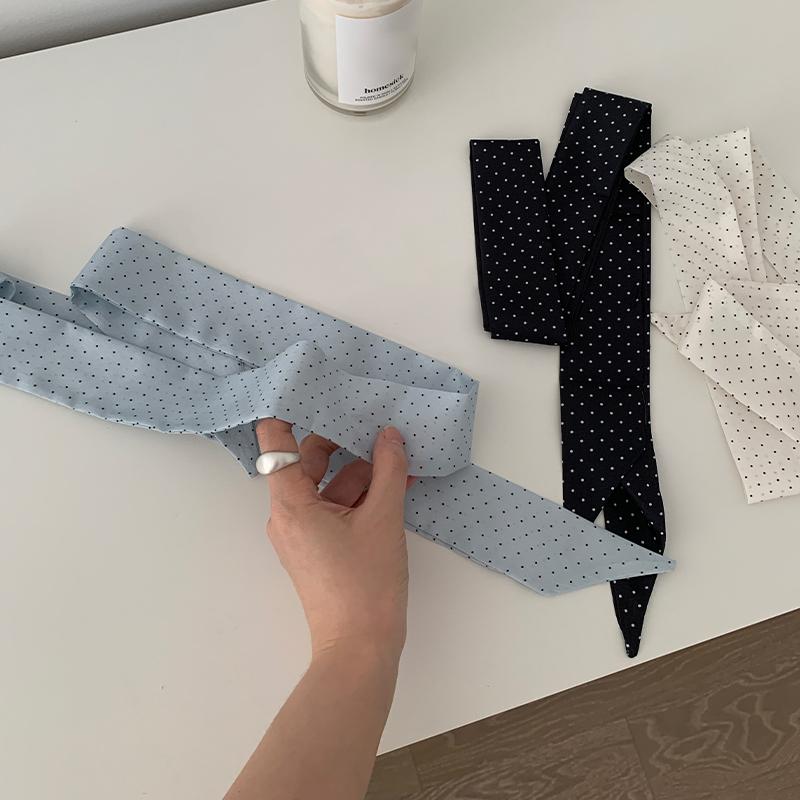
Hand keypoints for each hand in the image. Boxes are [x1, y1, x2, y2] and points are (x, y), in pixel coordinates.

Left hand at [255, 420, 410, 662]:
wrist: (361, 648)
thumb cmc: (366, 583)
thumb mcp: (384, 519)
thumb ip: (389, 470)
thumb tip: (390, 434)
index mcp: (291, 503)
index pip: (277, 442)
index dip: (290, 411)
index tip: (313, 386)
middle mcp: (288, 514)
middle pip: (308, 460)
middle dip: (343, 440)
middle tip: (373, 417)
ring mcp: (304, 533)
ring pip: (328, 485)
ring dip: (362, 470)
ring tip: (399, 454)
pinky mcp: (320, 547)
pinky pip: (337, 508)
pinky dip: (363, 496)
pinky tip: (397, 484)